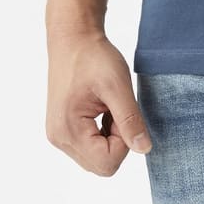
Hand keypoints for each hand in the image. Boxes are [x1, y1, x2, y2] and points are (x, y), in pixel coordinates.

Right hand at [45, 29, 151, 175]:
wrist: (73, 38)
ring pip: (96, 157)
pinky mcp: (62, 129)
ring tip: (108, 106)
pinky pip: (89, 146)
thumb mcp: (118, 86)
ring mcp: (58, 135)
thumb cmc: (94, 57)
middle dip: (117, 140)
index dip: (124, 141)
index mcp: (68, 130)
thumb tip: (144, 149)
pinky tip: (101, 108)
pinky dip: (102, 133)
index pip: (107, 162)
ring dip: (110, 136)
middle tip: (116, 108)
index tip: (121, 111)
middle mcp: (59, 138)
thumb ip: (130, 120)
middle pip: (101, 164)